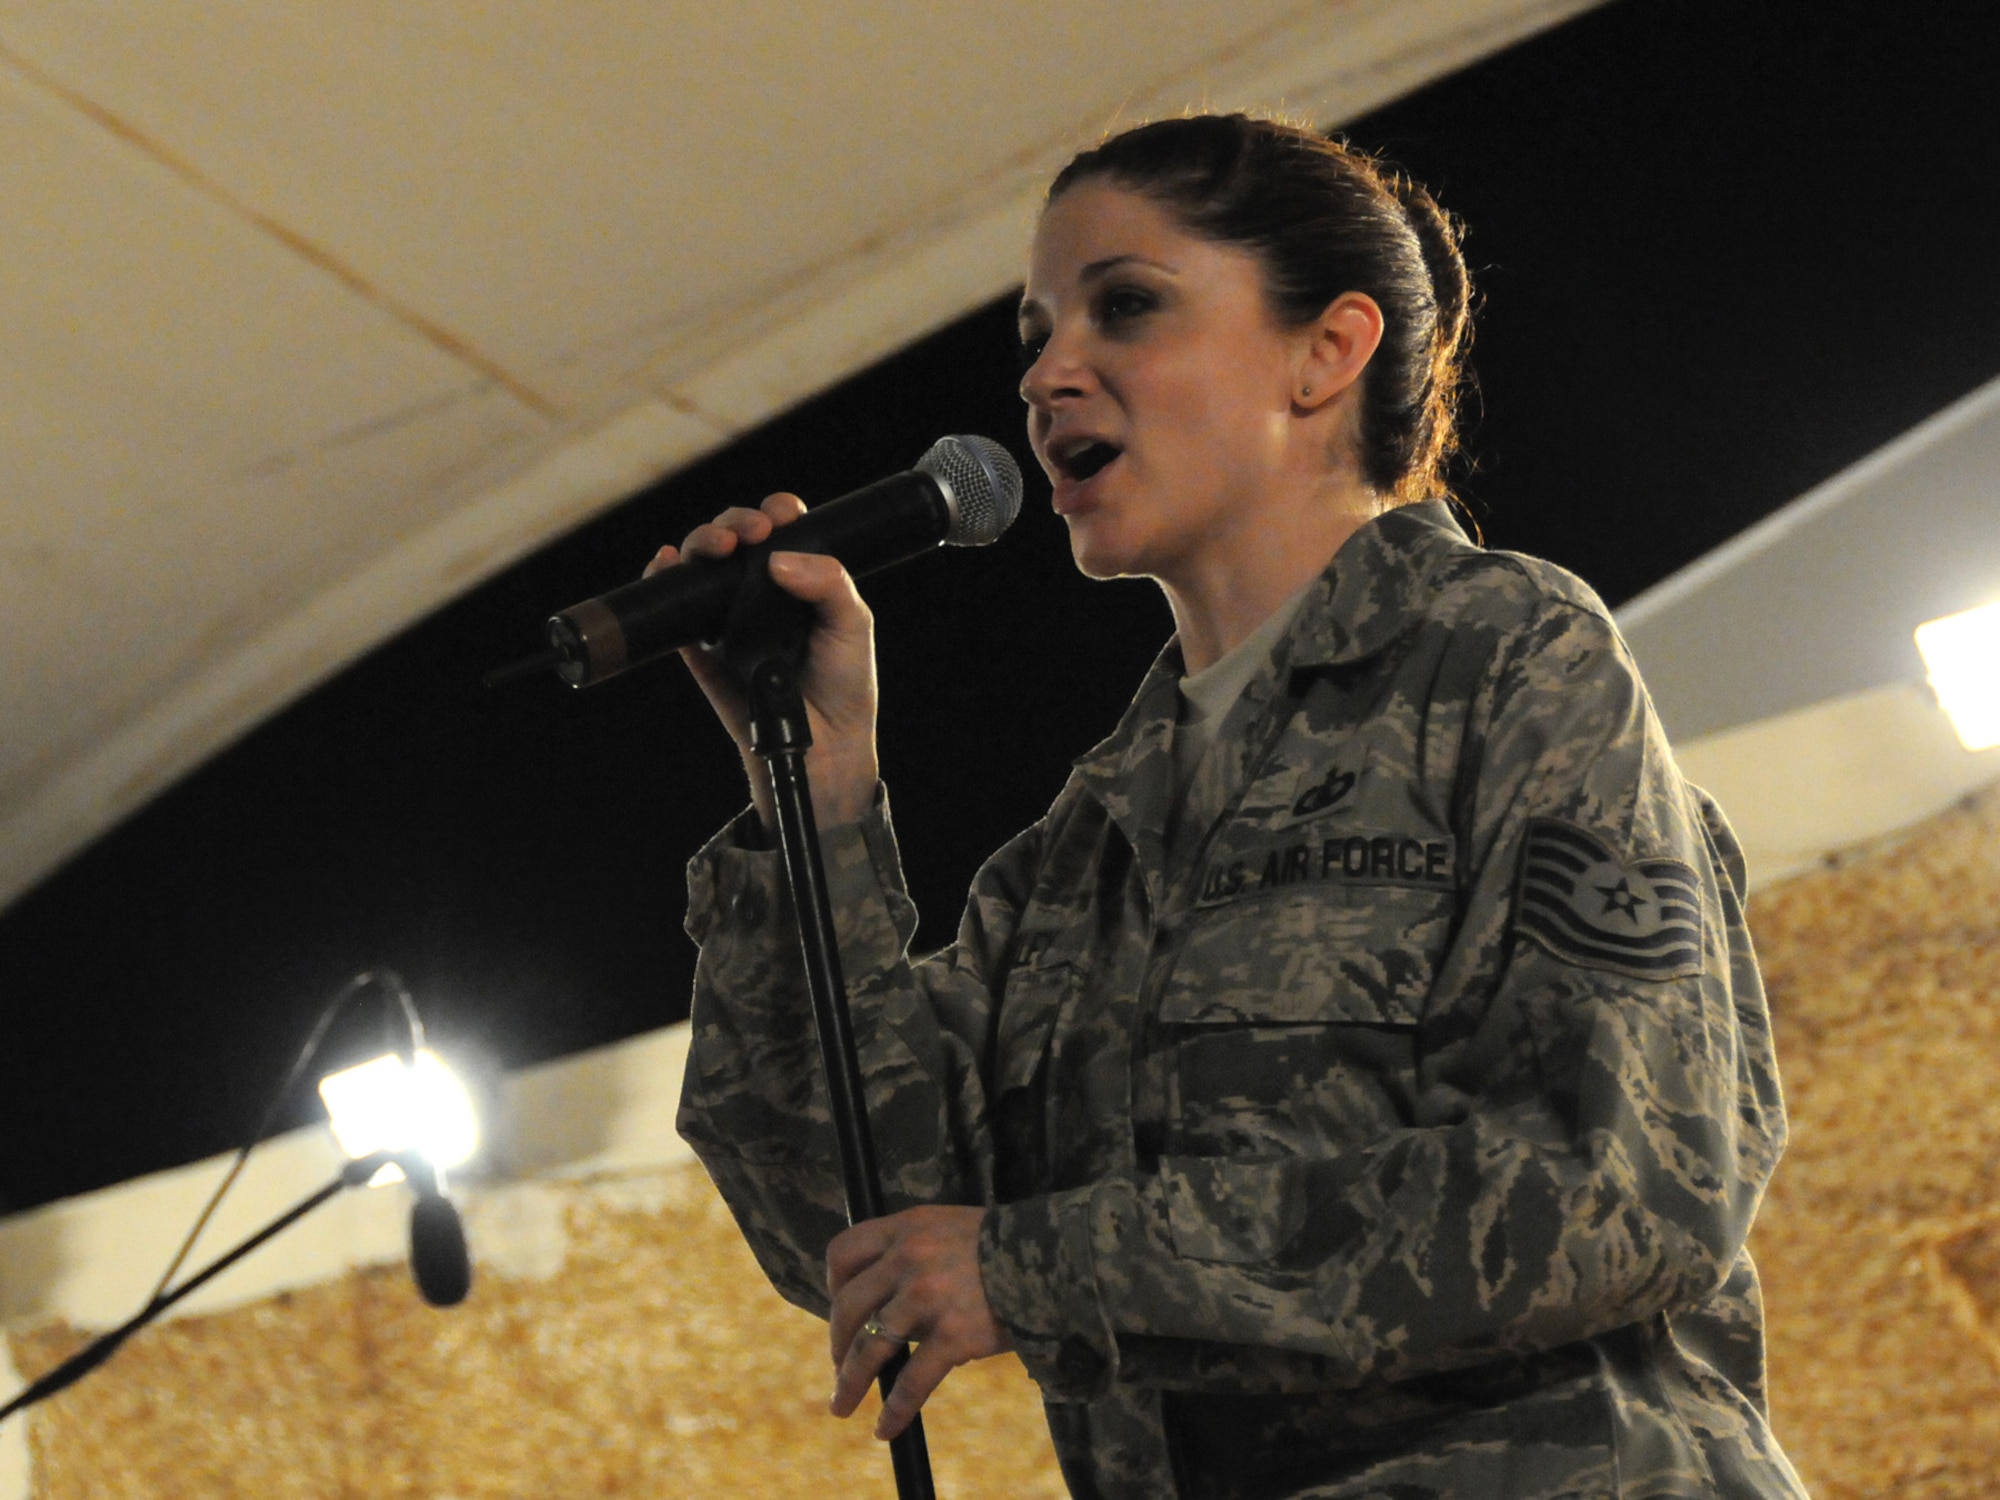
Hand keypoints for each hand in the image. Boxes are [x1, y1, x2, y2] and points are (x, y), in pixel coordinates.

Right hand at [645, 494, 879, 827]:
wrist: (821, 747)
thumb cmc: (844, 687)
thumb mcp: (852, 627)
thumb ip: (829, 584)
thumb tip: (778, 559)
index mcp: (800, 580)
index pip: (782, 530)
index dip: (776, 513)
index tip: (779, 517)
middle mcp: (760, 592)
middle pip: (734, 537)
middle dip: (734, 521)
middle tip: (747, 534)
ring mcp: (728, 617)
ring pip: (702, 563)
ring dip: (700, 541)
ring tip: (715, 547)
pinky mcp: (701, 648)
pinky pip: (674, 607)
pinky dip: (664, 577)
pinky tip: (669, 562)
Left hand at [825, 1206, 1011, 1439]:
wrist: (1056, 1257)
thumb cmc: (1002, 1246)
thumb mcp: (948, 1227)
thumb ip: (912, 1247)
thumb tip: (880, 1292)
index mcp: (907, 1228)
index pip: (843, 1252)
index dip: (833, 1286)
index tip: (839, 1310)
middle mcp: (909, 1258)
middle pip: (849, 1306)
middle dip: (837, 1342)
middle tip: (839, 1364)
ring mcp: (929, 1297)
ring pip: (870, 1347)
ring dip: (850, 1382)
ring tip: (842, 1405)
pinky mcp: (954, 1335)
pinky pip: (912, 1381)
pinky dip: (895, 1410)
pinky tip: (886, 1427)